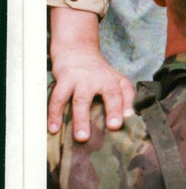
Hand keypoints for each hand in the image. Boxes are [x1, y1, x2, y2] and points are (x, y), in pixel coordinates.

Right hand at [48, 7, 134, 140]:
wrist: (77, 50)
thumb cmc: (98, 73)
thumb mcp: (114, 80)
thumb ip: (123, 97)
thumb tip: (129, 119)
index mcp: (115, 80)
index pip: (126, 91)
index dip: (130, 103)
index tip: (129, 116)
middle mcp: (102, 78)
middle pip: (110, 94)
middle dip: (113, 110)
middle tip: (114, 126)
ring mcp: (82, 78)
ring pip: (82, 99)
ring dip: (81, 119)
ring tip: (81, 137)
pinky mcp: (65, 79)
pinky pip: (58, 98)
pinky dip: (54, 114)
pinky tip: (53, 128)